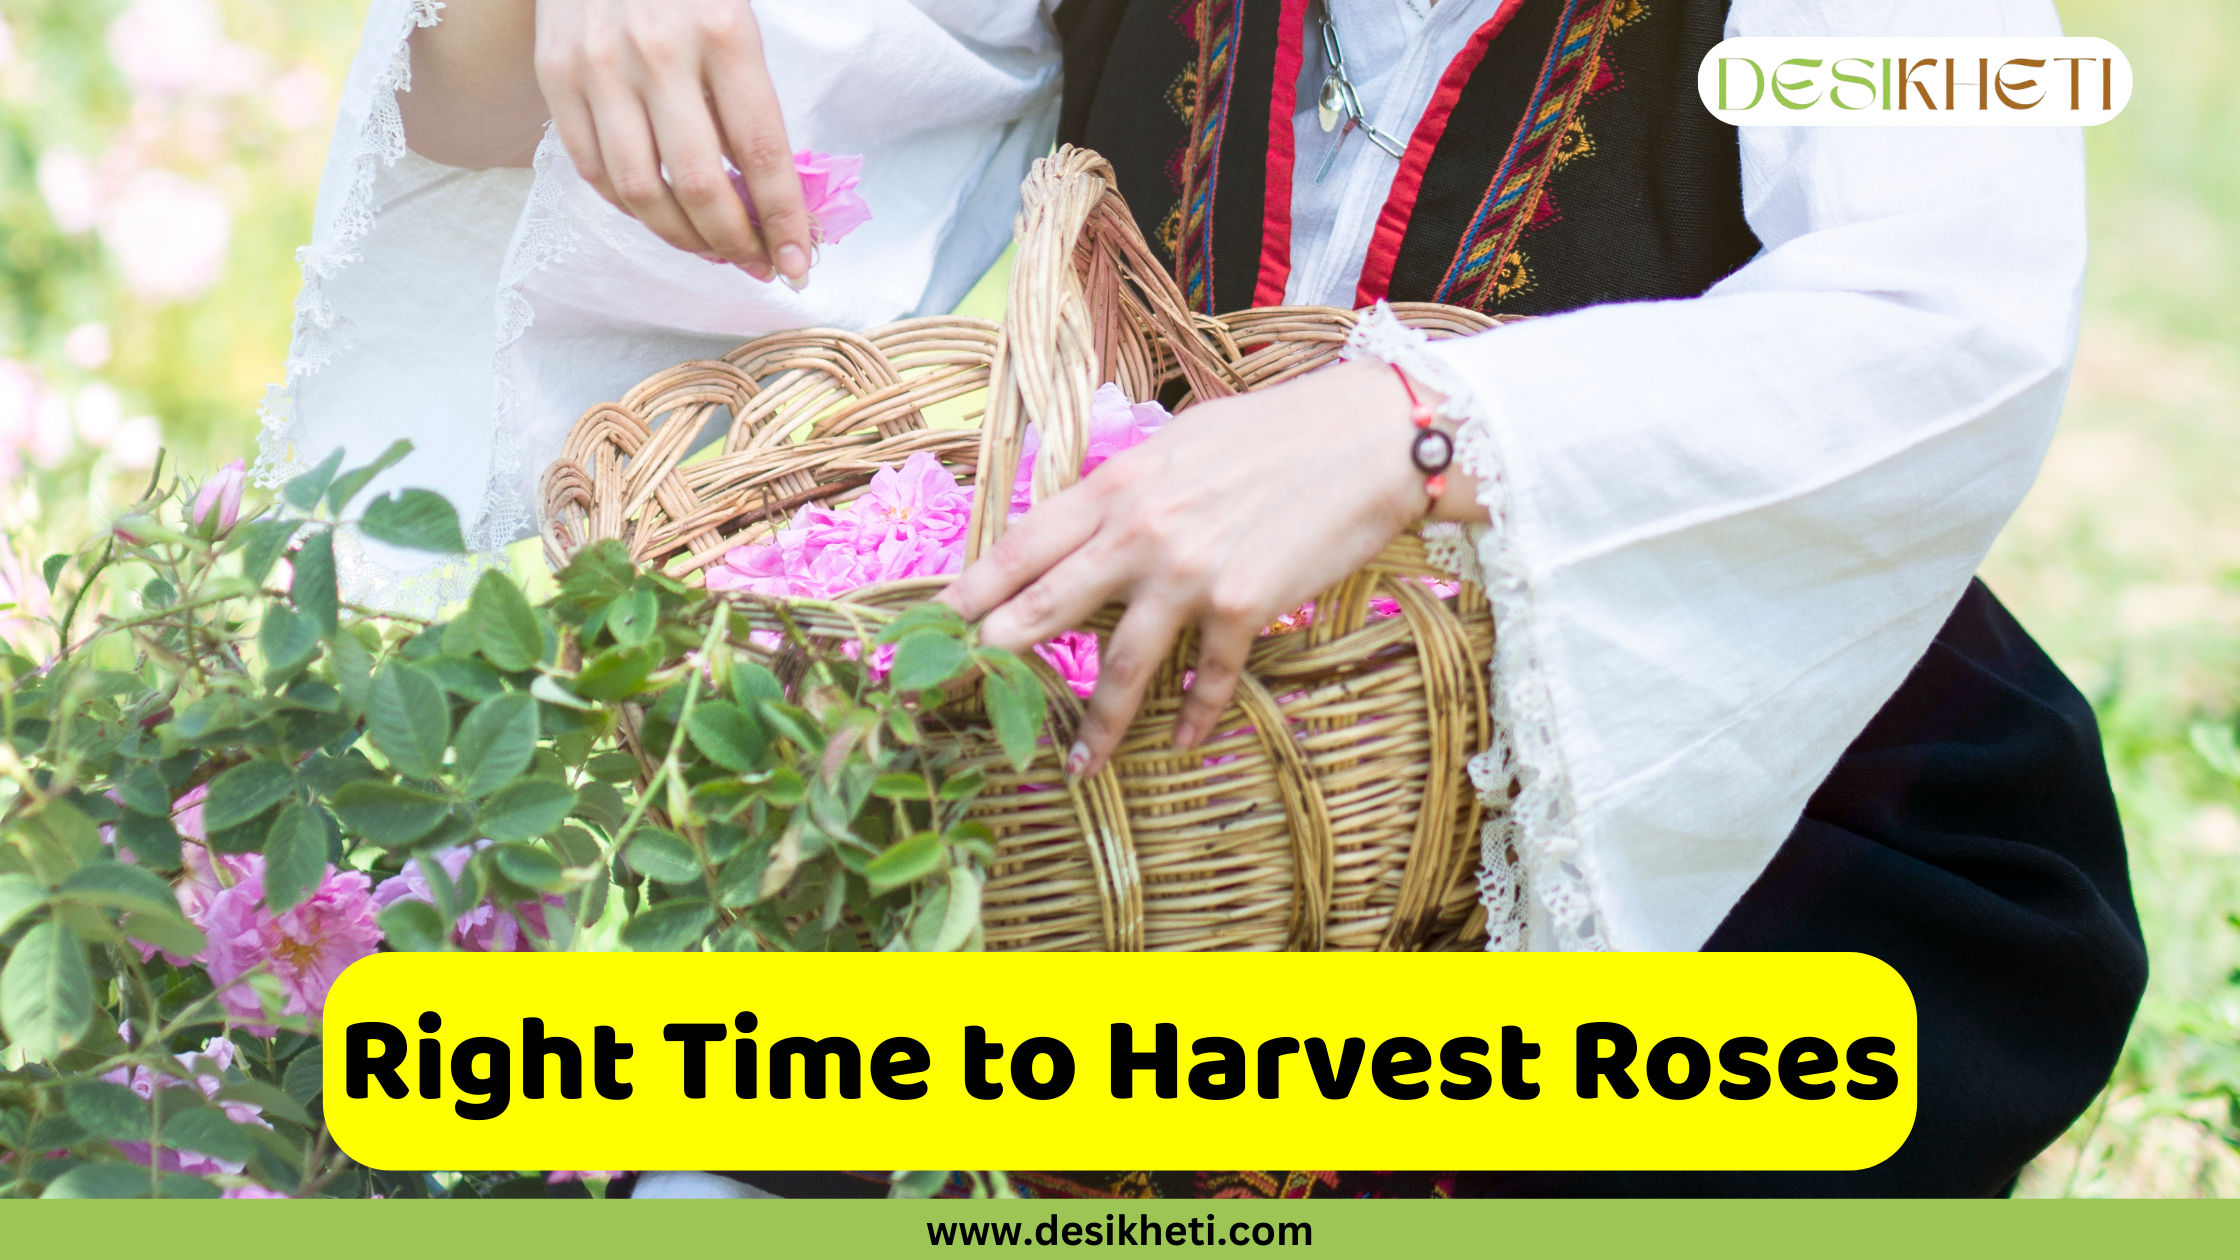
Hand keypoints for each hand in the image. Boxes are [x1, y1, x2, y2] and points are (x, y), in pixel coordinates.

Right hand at [534, 0, 810, 285]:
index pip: (761, 152)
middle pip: (697, 185)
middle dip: (734, 242)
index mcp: (724, 32)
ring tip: (711, 248)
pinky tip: (660, 213)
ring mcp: (598, 66)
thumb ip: (752, 101)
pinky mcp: (555, 74)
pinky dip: (630, 208)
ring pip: (639, 191)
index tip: (797, 263)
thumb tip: (774, 197)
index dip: (783, 219)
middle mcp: (658, 52)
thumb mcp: (738, 21)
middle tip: (756, 263)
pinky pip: (593, 170)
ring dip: (682, 238)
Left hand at [940, 360, 1483, 779]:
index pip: (1026, 541)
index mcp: (1121, 481)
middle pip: (1049, 603)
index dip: (978, 585)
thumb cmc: (1281, 432)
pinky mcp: (1242, 605)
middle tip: (961, 689)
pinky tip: (1183, 743)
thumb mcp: (1185, 441)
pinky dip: (1195, 716)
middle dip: (1000, 653)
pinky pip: (1207, 678)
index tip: (941, 617)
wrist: (1371, 441)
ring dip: (1097, 722)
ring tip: (1076, 764)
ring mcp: (1190, 572)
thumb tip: (1097, 514)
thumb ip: (1134, 484)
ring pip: (1122, 663)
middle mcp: (1142, 529)